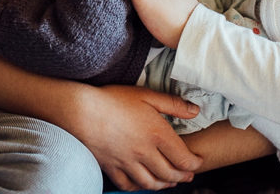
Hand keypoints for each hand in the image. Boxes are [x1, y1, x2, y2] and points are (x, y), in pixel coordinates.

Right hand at [67, 85, 202, 190]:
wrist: (81, 111)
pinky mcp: (111, 167)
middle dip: (182, 176)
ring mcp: (127, 163)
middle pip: (169, 174)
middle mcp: (144, 153)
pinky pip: (128, 185)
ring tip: (169, 182)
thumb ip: (173, 104)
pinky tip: (142, 183)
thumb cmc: (113, 100)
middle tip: (188, 175)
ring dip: (163, 185)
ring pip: (151, 183)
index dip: (194, 164)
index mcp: (157, 134)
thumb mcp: (146, 95)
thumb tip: (195, 110)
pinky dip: (138, 187)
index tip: (198, 162)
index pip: (183, 158)